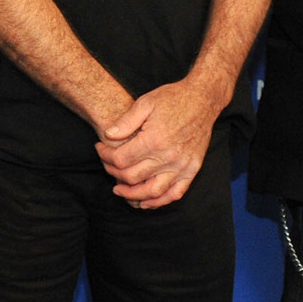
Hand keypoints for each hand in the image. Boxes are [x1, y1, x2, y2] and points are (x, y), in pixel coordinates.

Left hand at [95, 74, 222, 208]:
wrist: (202, 100)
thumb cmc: (172, 99)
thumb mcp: (145, 103)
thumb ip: (125, 122)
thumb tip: (107, 135)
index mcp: (154, 140)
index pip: (120, 159)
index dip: (105, 156)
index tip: (100, 150)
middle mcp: (168, 157)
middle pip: (132, 177)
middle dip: (114, 173)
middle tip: (107, 166)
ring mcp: (182, 166)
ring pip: (152, 191)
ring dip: (132, 195)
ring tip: (119, 191)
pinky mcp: (192, 170)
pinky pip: (175, 194)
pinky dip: (159, 202)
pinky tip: (145, 202)